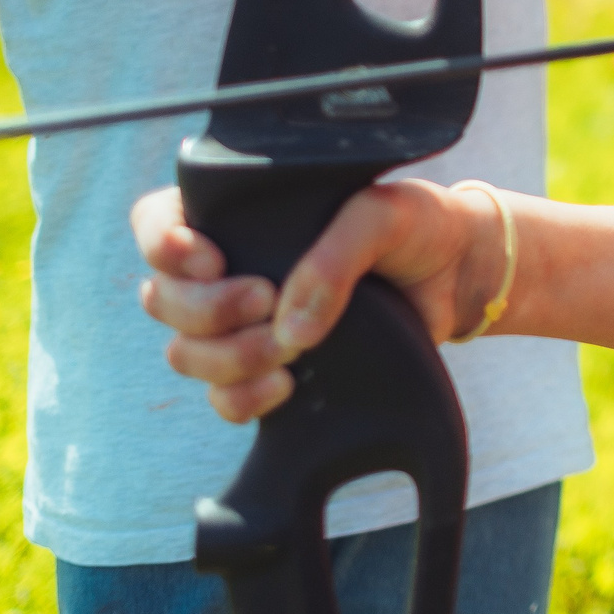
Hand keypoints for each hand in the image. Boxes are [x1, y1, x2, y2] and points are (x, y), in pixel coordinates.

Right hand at [131, 179, 500, 421]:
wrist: (457, 275)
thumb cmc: (416, 226)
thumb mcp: (383, 216)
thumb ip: (334, 255)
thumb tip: (288, 329)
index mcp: (240, 214)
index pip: (156, 221)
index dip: (163, 244)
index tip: (210, 258)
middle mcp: (230, 267)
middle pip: (163, 298)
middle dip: (205, 308)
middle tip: (264, 299)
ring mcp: (244, 322)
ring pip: (186, 352)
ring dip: (227, 357)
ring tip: (289, 349)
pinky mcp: (269, 367)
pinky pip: (222, 398)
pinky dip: (242, 398)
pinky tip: (286, 386)